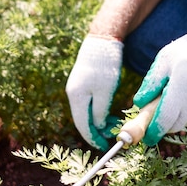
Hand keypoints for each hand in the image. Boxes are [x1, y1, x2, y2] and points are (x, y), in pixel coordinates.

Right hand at [66, 35, 122, 150]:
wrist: (103, 40)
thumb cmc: (105, 65)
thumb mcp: (105, 91)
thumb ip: (100, 111)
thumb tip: (98, 127)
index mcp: (76, 97)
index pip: (82, 124)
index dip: (92, 138)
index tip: (104, 146)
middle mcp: (73, 93)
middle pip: (82, 119)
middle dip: (96, 130)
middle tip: (111, 136)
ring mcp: (77, 87)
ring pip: (86, 110)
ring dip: (98, 120)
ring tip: (113, 124)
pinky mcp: (84, 81)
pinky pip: (89, 102)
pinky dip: (98, 110)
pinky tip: (108, 112)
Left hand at [133, 30, 186, 145]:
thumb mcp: (164, 60)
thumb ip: (151, 83)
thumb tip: (138, 104)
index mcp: (181, 85)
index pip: (165, 118)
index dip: (153, 130)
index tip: (146, 136)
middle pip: (174, 125)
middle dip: (162, 124)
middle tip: (155, 113)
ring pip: (185, 123)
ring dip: (176, 117)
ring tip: (175, 97)